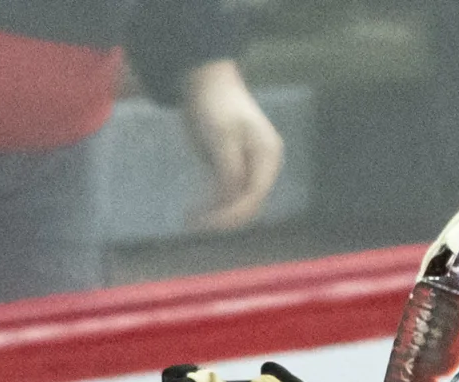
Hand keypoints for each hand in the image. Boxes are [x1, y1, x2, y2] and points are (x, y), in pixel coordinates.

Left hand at [183, 59, 283, 232]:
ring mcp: (251, 166)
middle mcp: (264, 165)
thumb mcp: (222, 137)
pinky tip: (197, 209)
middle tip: (193, 224)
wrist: (207, 81)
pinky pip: (229, 192)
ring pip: (238, 201)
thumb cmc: (216, 105)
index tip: (206, 222)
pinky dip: (214, 203)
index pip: (253, 196)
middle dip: (223, 217)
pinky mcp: (236, 166)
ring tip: (191, 219)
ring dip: (217, 213)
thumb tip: (230, 199)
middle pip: (248, 203)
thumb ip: (229, 170)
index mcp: (267, 156)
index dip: (231, 213)